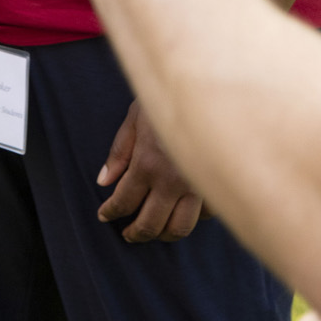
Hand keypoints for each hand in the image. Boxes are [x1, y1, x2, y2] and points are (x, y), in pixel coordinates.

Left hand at [97, 98, 202, 241]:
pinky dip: (194, 217)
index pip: (123, 202)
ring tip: (155, 230)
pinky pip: (206, 214)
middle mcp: (172, 180)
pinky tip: (185, 210)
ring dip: (162, 234)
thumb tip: (104, 181)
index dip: (110, 212)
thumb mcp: (136, 116)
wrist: (210, 85)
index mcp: (147, 163)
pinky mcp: (217, 183)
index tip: (105, 215)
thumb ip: (119, 151)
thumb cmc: (170, 95)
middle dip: (134, 234)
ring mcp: (197, 184)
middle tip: (128, 234)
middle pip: (150, 224)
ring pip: (179, 228)